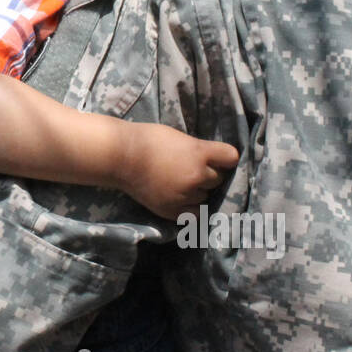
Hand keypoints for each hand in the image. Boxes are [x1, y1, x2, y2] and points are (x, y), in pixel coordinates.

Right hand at [118, 123, 238, 219]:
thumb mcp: (179, 137)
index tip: (220, 158)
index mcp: (199, 153)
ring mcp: (185, 195)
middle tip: (192, 169)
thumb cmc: (147, 139)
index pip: (231, 157)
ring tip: (180, 183)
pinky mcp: (173, 210)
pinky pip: (195, 214)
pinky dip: (190, 207)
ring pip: (205, 196)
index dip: (225, 158)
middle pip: (218, 178)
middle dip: (209, 174)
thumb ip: (198, 150)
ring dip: (198, 191)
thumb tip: (213, 161)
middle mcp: (196, 175)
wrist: (120, 157)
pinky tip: (180, 198)